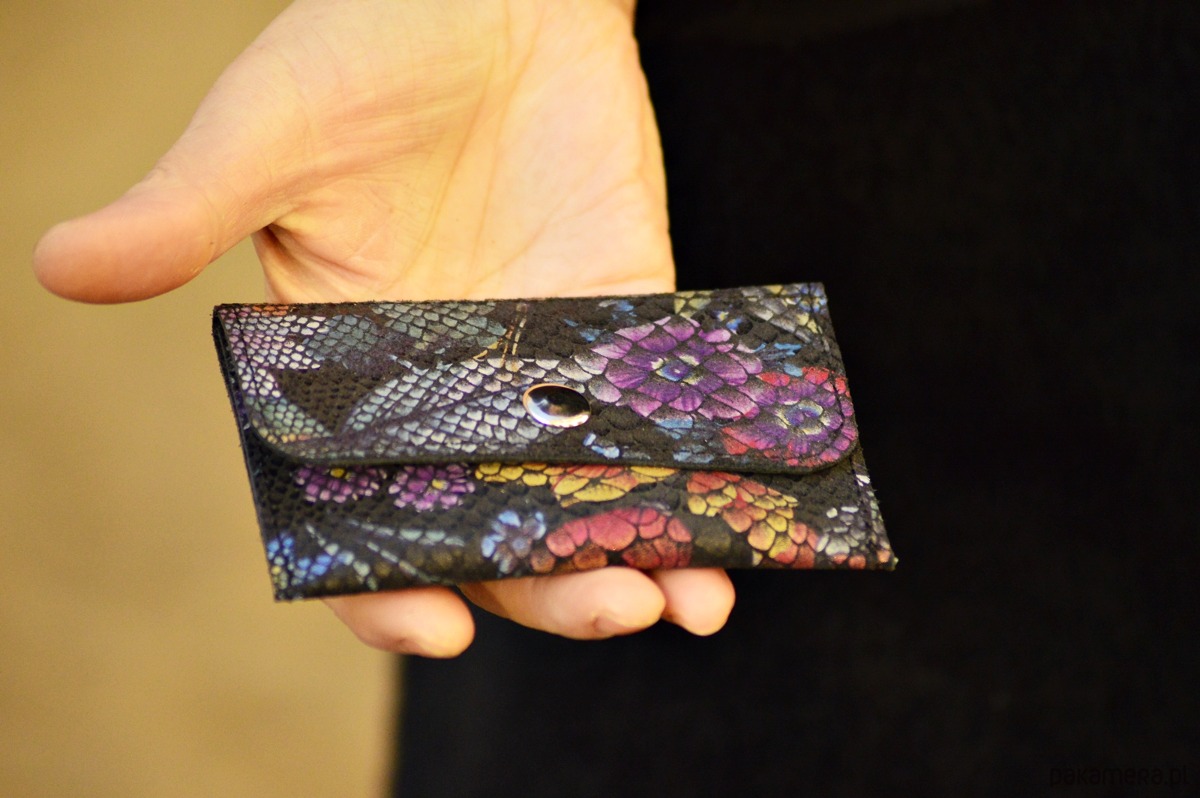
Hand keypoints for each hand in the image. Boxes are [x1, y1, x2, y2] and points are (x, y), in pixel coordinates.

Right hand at [35, 0, 734, 656]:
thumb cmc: (367, 44)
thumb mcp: (272, 129)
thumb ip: (186, 210)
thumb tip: (57, 266)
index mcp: (347, 377)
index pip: (359, 513)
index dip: (385, 581)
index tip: (432, 628)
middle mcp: (448, 392)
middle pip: (495, 526)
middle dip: (549, 587)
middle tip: (611, 608)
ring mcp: (544, 365)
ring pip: (585, 493)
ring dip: (638, 553)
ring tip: (686, 594)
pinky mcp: (624, 321)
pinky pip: (660, 419)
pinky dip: (696, 474)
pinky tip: (734, 522)